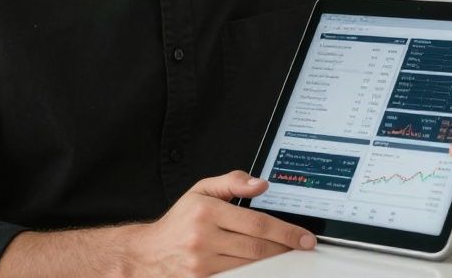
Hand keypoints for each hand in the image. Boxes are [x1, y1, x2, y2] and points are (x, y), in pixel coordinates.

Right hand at [121, 170, 315, 276]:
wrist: (147, 255)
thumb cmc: (178, 223)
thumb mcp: (200, 192)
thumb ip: (232, 182)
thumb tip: (262, 184)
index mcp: (206, 212)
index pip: (257, 223)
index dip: (286, 232)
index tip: (305, 237)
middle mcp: (203, 239)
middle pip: (258, 248)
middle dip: (285, 249)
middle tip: (302, 248)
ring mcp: (201, 265)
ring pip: (250, 267)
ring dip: (273, 265)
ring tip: (285, 258)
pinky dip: (253, 276)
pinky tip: (262, 270)